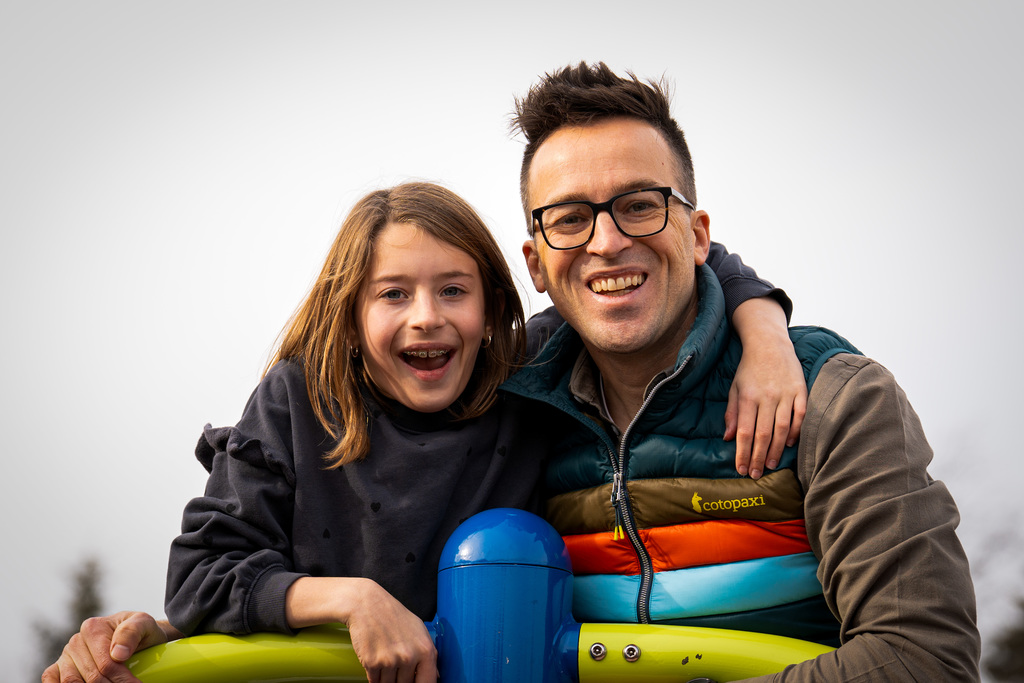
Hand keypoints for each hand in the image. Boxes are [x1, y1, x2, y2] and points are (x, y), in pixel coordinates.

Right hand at [41, 611, 173, 682]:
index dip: (122, 679)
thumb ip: (132, 632)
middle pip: (91, 677)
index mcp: (93, 628)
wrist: (139, 638)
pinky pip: (50, 679)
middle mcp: (76, 641)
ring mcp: (65, 656)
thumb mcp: (144, 624)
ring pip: (71, 682)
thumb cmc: (141, 632)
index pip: (105, 664)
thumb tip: (117, 653)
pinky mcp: (58, 668)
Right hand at [287, 576, 436, 682]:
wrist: (367, 604)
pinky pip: (374, 681)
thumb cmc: (393, 615)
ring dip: (386, 678)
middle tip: (395, 664)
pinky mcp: (371, 663)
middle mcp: (409, 657)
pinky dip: (374, 676)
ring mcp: (390, 661)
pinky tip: (375, 661)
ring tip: (385, 659)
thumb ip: (428, 654)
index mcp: (426, 650)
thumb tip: (435, 676)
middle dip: (400, 680)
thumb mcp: (418, 630)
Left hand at [726, 297, 806, 478]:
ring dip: (776, 450)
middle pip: (763, 434)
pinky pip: (800, 415)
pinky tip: (790, 444)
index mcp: (748, 397)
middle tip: (756, 474)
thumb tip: (729, 438)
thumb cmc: (749, 369)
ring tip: (770, 465)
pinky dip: (796, 431)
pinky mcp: (801, 390)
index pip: (745, 432)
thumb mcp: (734, 388)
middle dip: (758, 457)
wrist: (769, 343)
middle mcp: (767, 397)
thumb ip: (732, 413)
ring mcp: (785, 393)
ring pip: (782, 428)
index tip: (741, 469)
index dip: (743, 453)